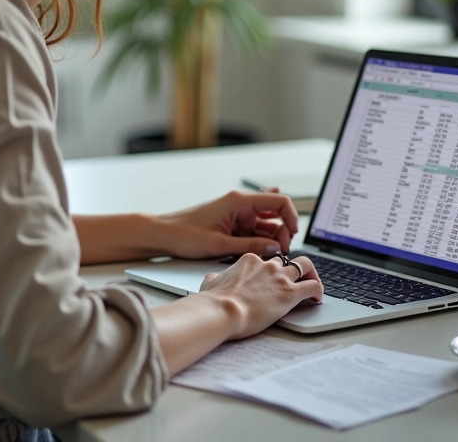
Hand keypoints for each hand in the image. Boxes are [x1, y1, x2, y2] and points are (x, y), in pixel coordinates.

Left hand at [157, 190, 298, 259]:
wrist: (163, 235)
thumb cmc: (185, 234)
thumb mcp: (220, 244)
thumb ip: (250, 247)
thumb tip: (275, 250)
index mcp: (240, 201)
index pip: (279, 200)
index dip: (291, 216)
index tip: (294, 234)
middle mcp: (241, 205)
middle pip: (275, 214)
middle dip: (282, 232)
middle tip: (280, 252)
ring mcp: (238, 216)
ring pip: (266, 226)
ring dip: (272, 239)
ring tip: (271, 257)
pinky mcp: (233, 227)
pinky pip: (255, 233)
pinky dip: (261, 242)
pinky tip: (262, 253)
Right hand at [199, 253, 323, 338]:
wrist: (224, 310)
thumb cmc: (215, 300)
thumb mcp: (210, 283)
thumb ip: (215, 278)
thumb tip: (213, 280)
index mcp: (248, 260)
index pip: (264, 260)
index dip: (269, 270)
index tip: (270, 280)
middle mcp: (266, 264)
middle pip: (286, 260)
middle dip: (292, 268)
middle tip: (295, 279)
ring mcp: (279, 277)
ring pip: (304, 265)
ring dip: (311, 274)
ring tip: (313, 285)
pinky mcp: (290, 292)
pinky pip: (313, 285)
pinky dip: (318, 289)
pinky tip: (317, 298)